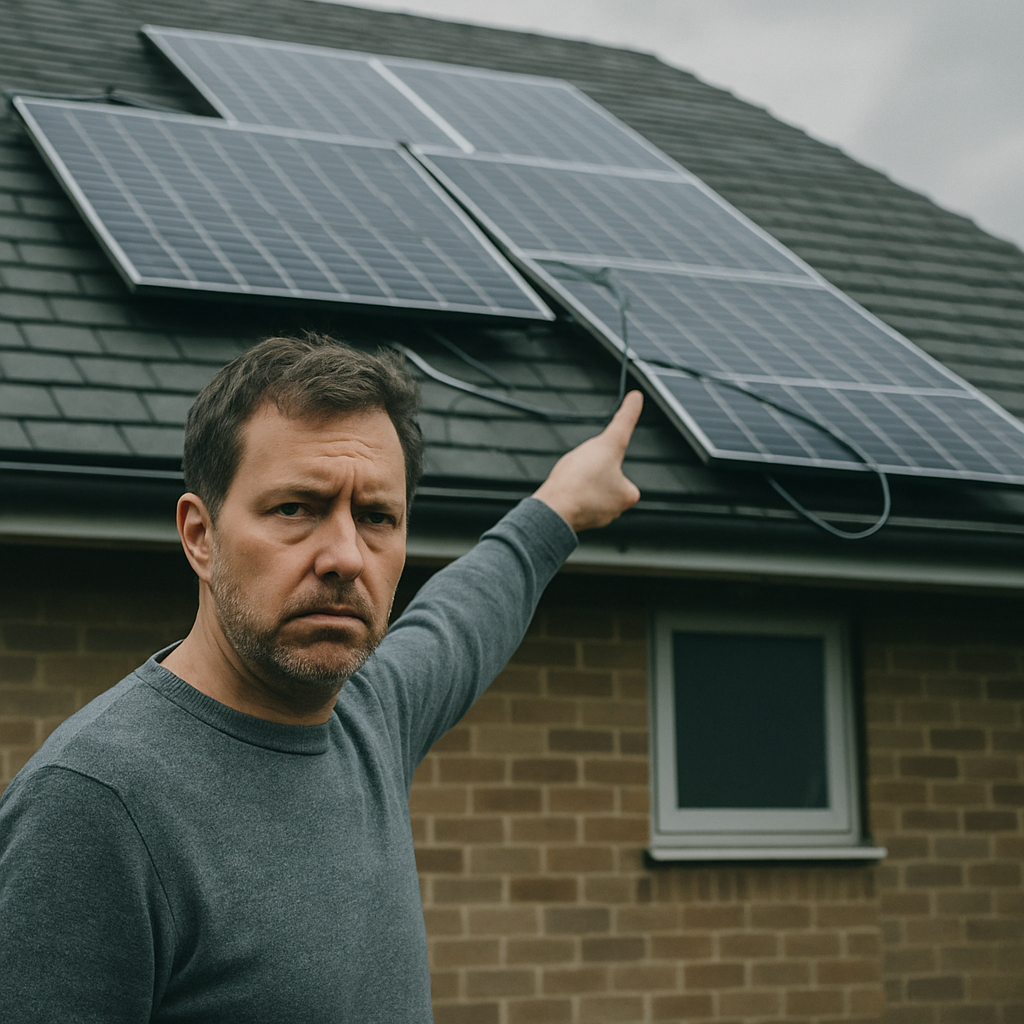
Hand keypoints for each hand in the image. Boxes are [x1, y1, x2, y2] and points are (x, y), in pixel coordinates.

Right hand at [532, 391, 642, 531]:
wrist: (553, 508)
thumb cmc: (581, 480)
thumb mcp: (608, 441)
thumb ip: (625, 420)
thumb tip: (638, 397)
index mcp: (628, 496)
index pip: (621, 470)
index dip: (604, 459)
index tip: (592, 462)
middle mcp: (614, 512)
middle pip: (603, 479)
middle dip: (591, 472)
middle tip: (580, 469)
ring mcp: (594, 519)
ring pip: (587, 491)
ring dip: (578, 483)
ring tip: (570, 480)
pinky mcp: (574, 521)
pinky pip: (574, 503)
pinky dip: (568, 495)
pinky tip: (562, 490)